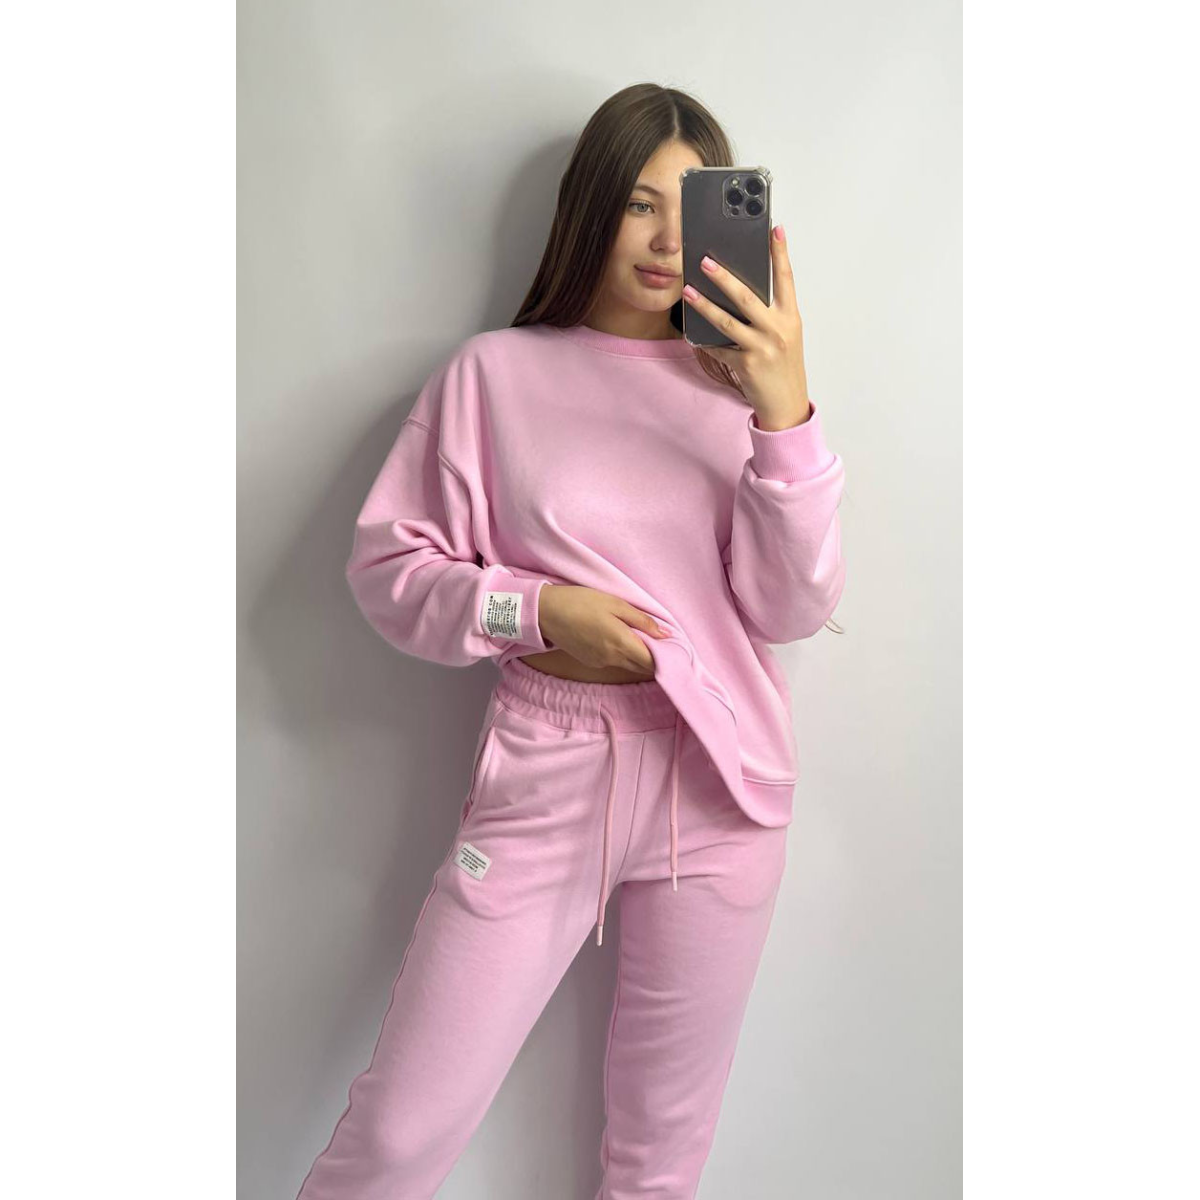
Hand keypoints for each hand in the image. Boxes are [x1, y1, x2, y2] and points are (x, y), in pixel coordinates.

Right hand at [538, 585, 668, 675]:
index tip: (673, 646)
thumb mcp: (615, 603)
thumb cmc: (581, 602)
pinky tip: (620, 639)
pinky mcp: (590, 662)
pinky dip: (624, 655)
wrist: (546, 612)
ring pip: (629, 665)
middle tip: (662, 642)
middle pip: (643, 667)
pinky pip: (615, 662)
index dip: (666, 657)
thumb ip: (641, 620)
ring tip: (642, 638)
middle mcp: (613, 658)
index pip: (653, 661)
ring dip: (639, 657)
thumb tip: (665, 634)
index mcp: (621, 643)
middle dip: (655, 658)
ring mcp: (601, 662)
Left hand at [681, 224, 812, 430]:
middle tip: (705, 260)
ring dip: (704, 305)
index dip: (780, 253)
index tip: (774, 229)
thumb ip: (769, 313)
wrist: (787, 403)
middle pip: (747, 297)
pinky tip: (691, 332)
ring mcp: (761, 348)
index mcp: (790, 317)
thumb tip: (739, 290)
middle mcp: (777, 330)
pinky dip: (705, 340)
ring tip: (688, 291)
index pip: (786, 279)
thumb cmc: (784, 365)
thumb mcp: (785, 334)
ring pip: (727, 321)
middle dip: (724, 277)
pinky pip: (719, 347)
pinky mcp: (746, 365)